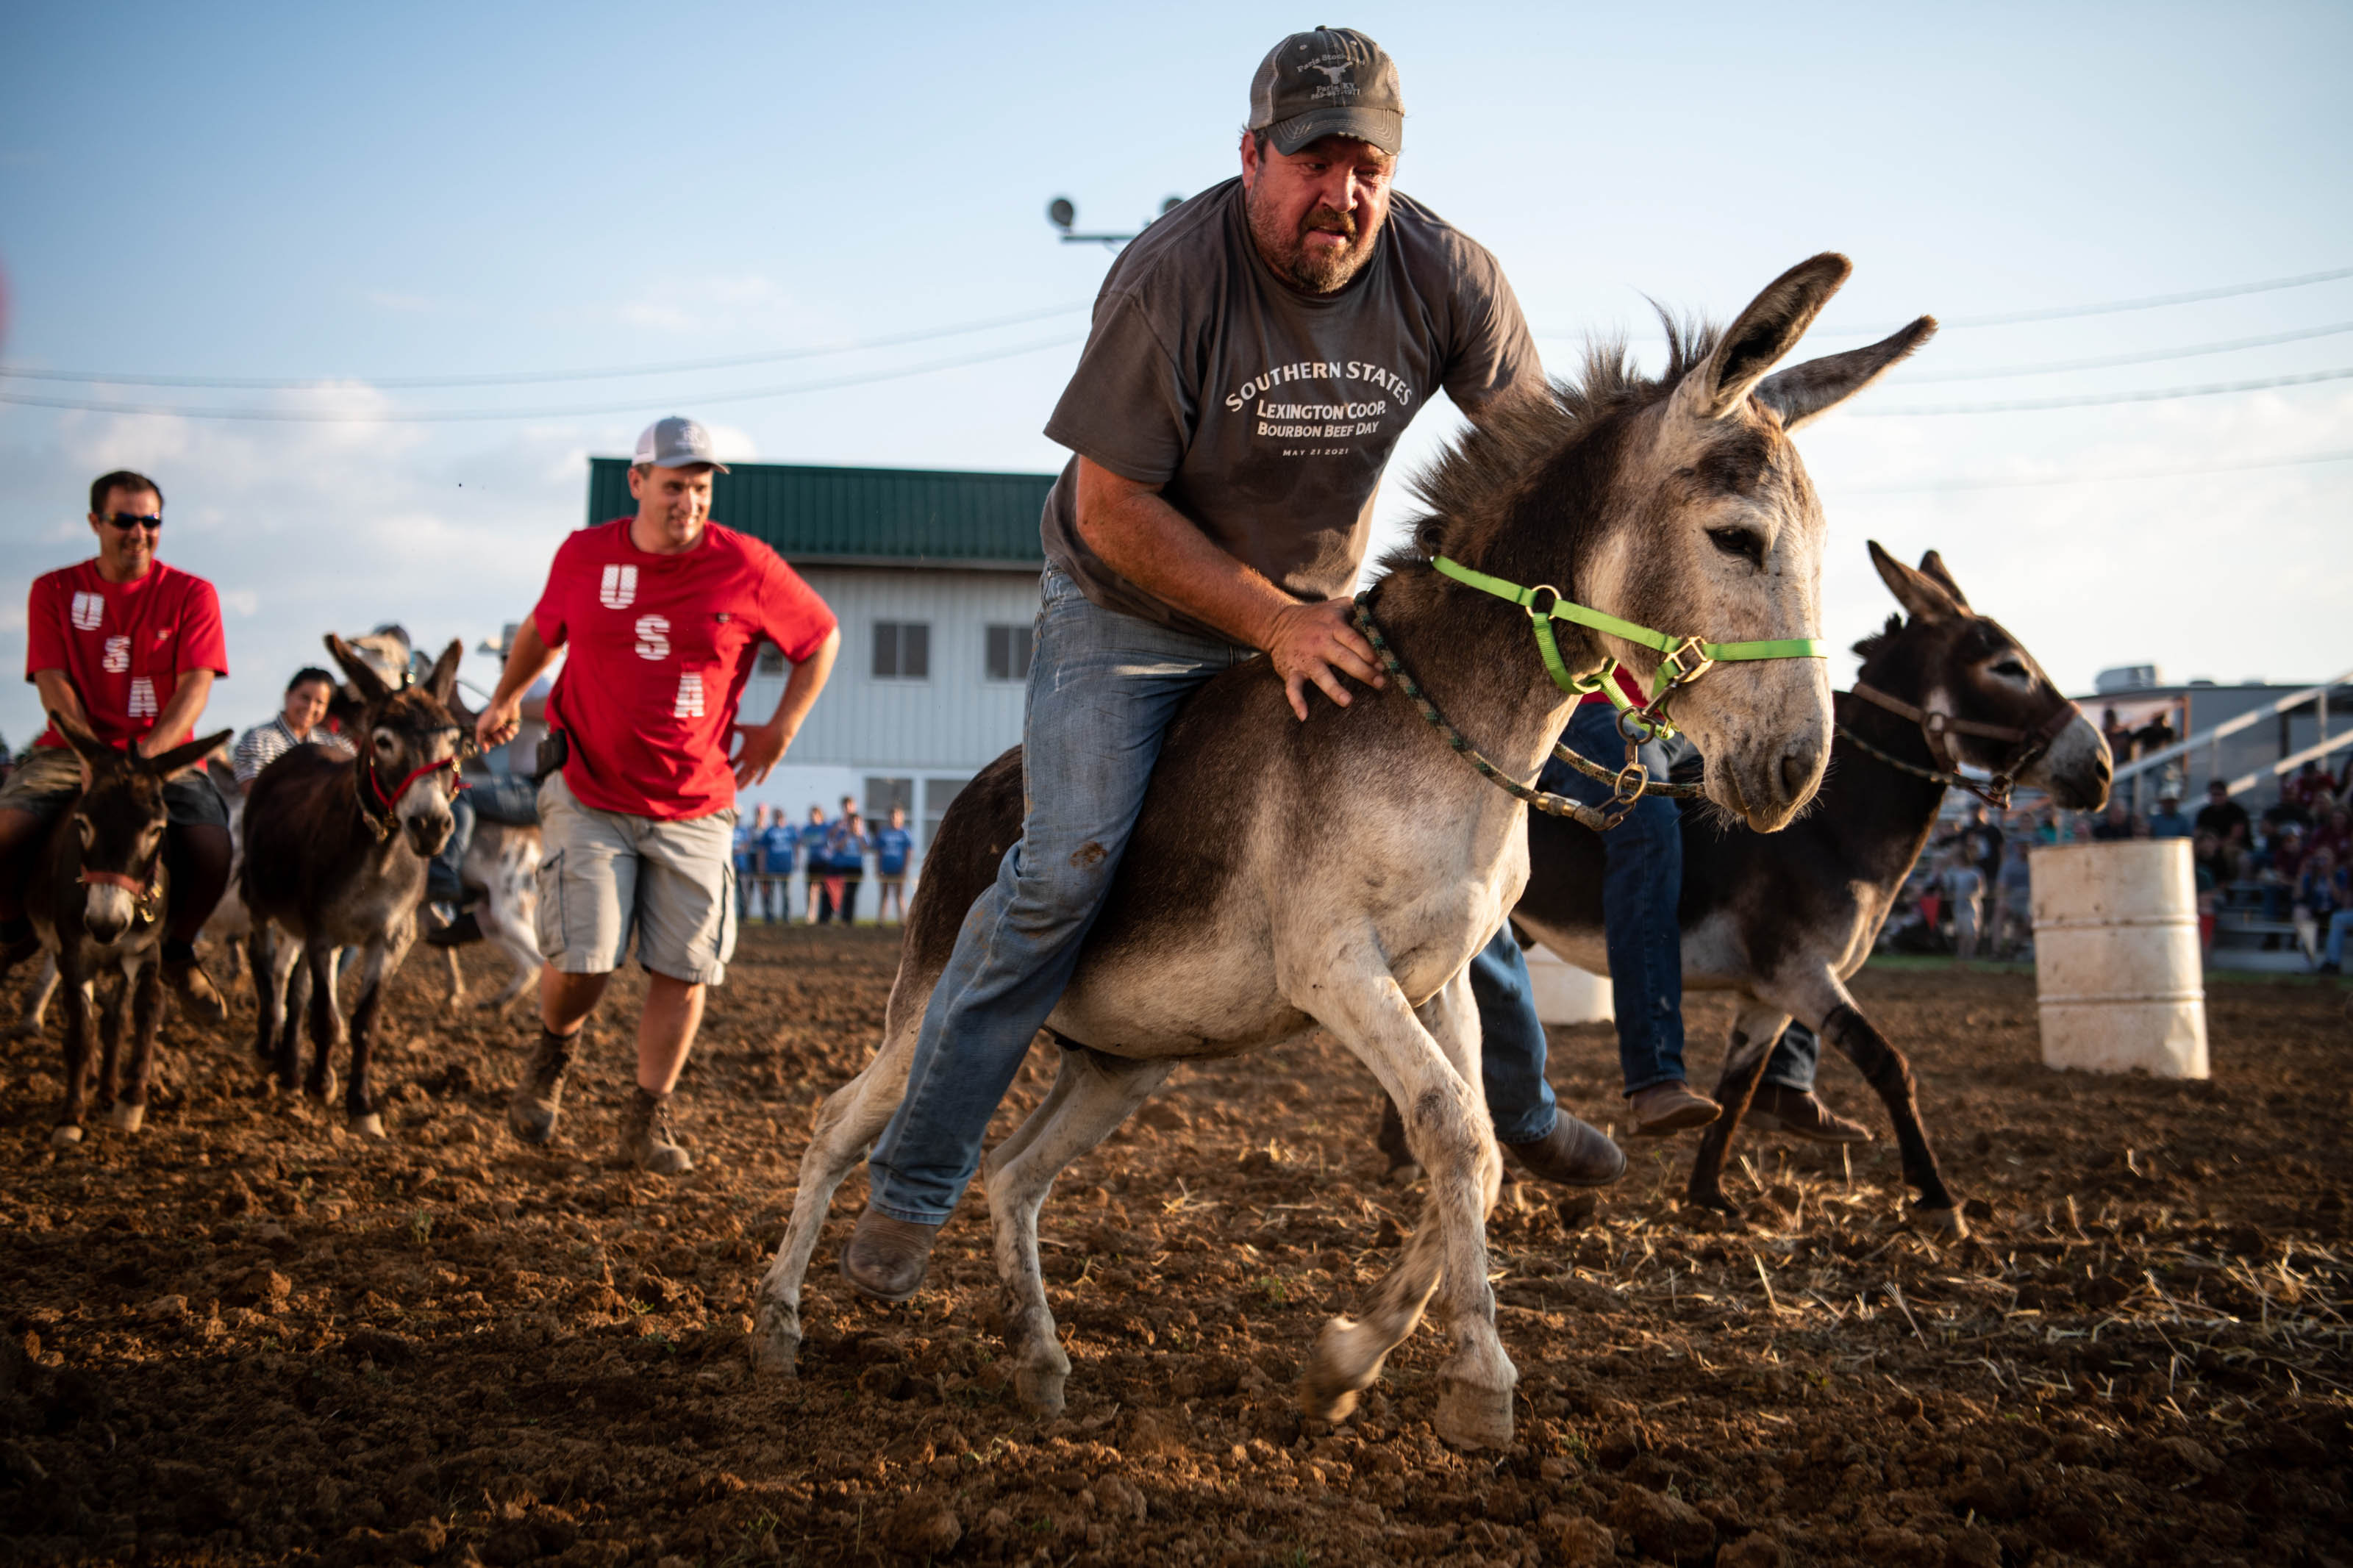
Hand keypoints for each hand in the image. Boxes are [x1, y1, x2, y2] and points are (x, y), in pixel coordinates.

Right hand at [475, 695, 522, 753]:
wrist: (504, 705)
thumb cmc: (491, 716)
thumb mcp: (481, 729)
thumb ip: (480, 741)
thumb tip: (485, 751)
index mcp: (486, 730)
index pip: (488, 743)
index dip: (489, 743)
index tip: (490, 739)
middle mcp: (495, 730)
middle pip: (498, 743)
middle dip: (498, 738)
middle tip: (497, 730)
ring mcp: (504, 728)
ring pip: (507, 739)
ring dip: (505, 734)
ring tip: (504, 727)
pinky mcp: (512, 726)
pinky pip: (514, 734)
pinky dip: (512, 730)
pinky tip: (510, 724)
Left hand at [732, 719, 792, 786]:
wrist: (777, 734)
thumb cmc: (761, 730)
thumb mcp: (747, 728)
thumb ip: (737, 727)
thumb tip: (729, 723)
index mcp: (744, 753)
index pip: (733, 763)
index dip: (727, 768)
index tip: (721, 773)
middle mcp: (751, 760)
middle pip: (740, 773)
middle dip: (734, 780)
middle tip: (727, 787)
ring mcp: (760, 763)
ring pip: (751, 777)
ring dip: (745, 783)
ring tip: (739, 790)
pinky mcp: (769, 763)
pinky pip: (764, 773)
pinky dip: (761, 779)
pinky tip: (758, 784)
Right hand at [1262, 597, 1383, 721]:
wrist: (1278, 623)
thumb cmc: (1317, 617)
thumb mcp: (1338, 606)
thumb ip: (1360, 608)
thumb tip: (1387, 611)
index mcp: (1333, 626)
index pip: (1354, 640)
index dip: (1369, 653)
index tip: (1383, 665)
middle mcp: (1319, 642)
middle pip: (1343, 658)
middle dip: (1363, 671)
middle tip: (1380, 683)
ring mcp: (1305, 658)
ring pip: (1320, 675)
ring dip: (1334, 689)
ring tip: (1348, 702)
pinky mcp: (1291, 670)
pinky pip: (1292, 688)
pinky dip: (1296, 701)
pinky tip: (1304, 716)